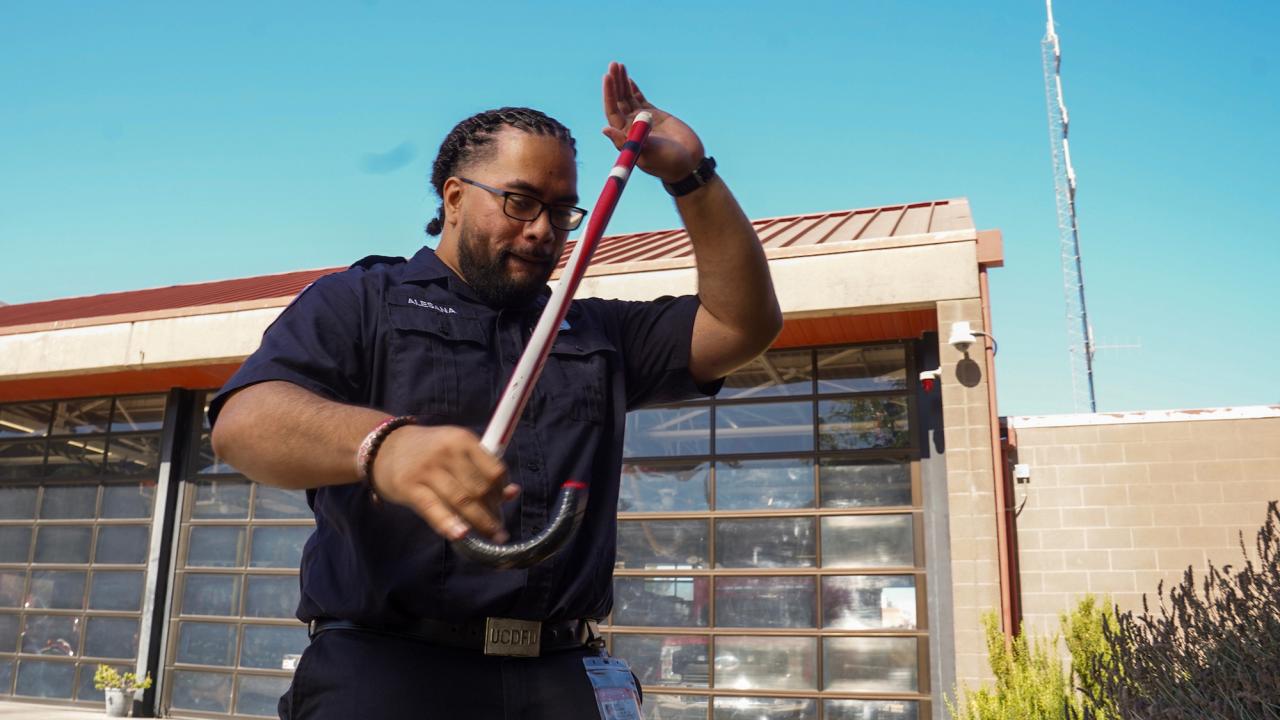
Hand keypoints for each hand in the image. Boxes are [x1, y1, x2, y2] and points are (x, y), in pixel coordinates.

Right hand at [370, 424, 519, 541]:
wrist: (383, 447)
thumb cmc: (428, 452)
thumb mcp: (456, 450)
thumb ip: (483, 468)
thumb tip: (513, 492)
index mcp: (462, 440)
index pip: (494, 469)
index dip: (502, 490)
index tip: (503, 503)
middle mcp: (446, 452)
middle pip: (480, 488)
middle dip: (492, 512)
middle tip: (498, 529)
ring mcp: (427, 469)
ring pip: (462, 501)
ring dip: (480, 523)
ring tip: (491, 536)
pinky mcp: (409, 487)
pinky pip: (434, 509)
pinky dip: (450, 524)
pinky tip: (462, 536)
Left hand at [602, 61, 705, 183]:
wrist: (688, 162)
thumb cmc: (667, 163)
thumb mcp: (647, 152)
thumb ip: (627, 141)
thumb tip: (605, 129)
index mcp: (625, 136)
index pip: (612, 111)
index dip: (609, 94)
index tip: (608, 78)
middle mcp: (630, 127)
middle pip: (618, 101)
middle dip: (615, 83)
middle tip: (613, 64)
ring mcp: (641, 120)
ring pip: (628, 97)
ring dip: (622, 82)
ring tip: (618, 65)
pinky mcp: (654, 115)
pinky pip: (640, 99)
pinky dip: (633, 89)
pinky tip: (627, 78)